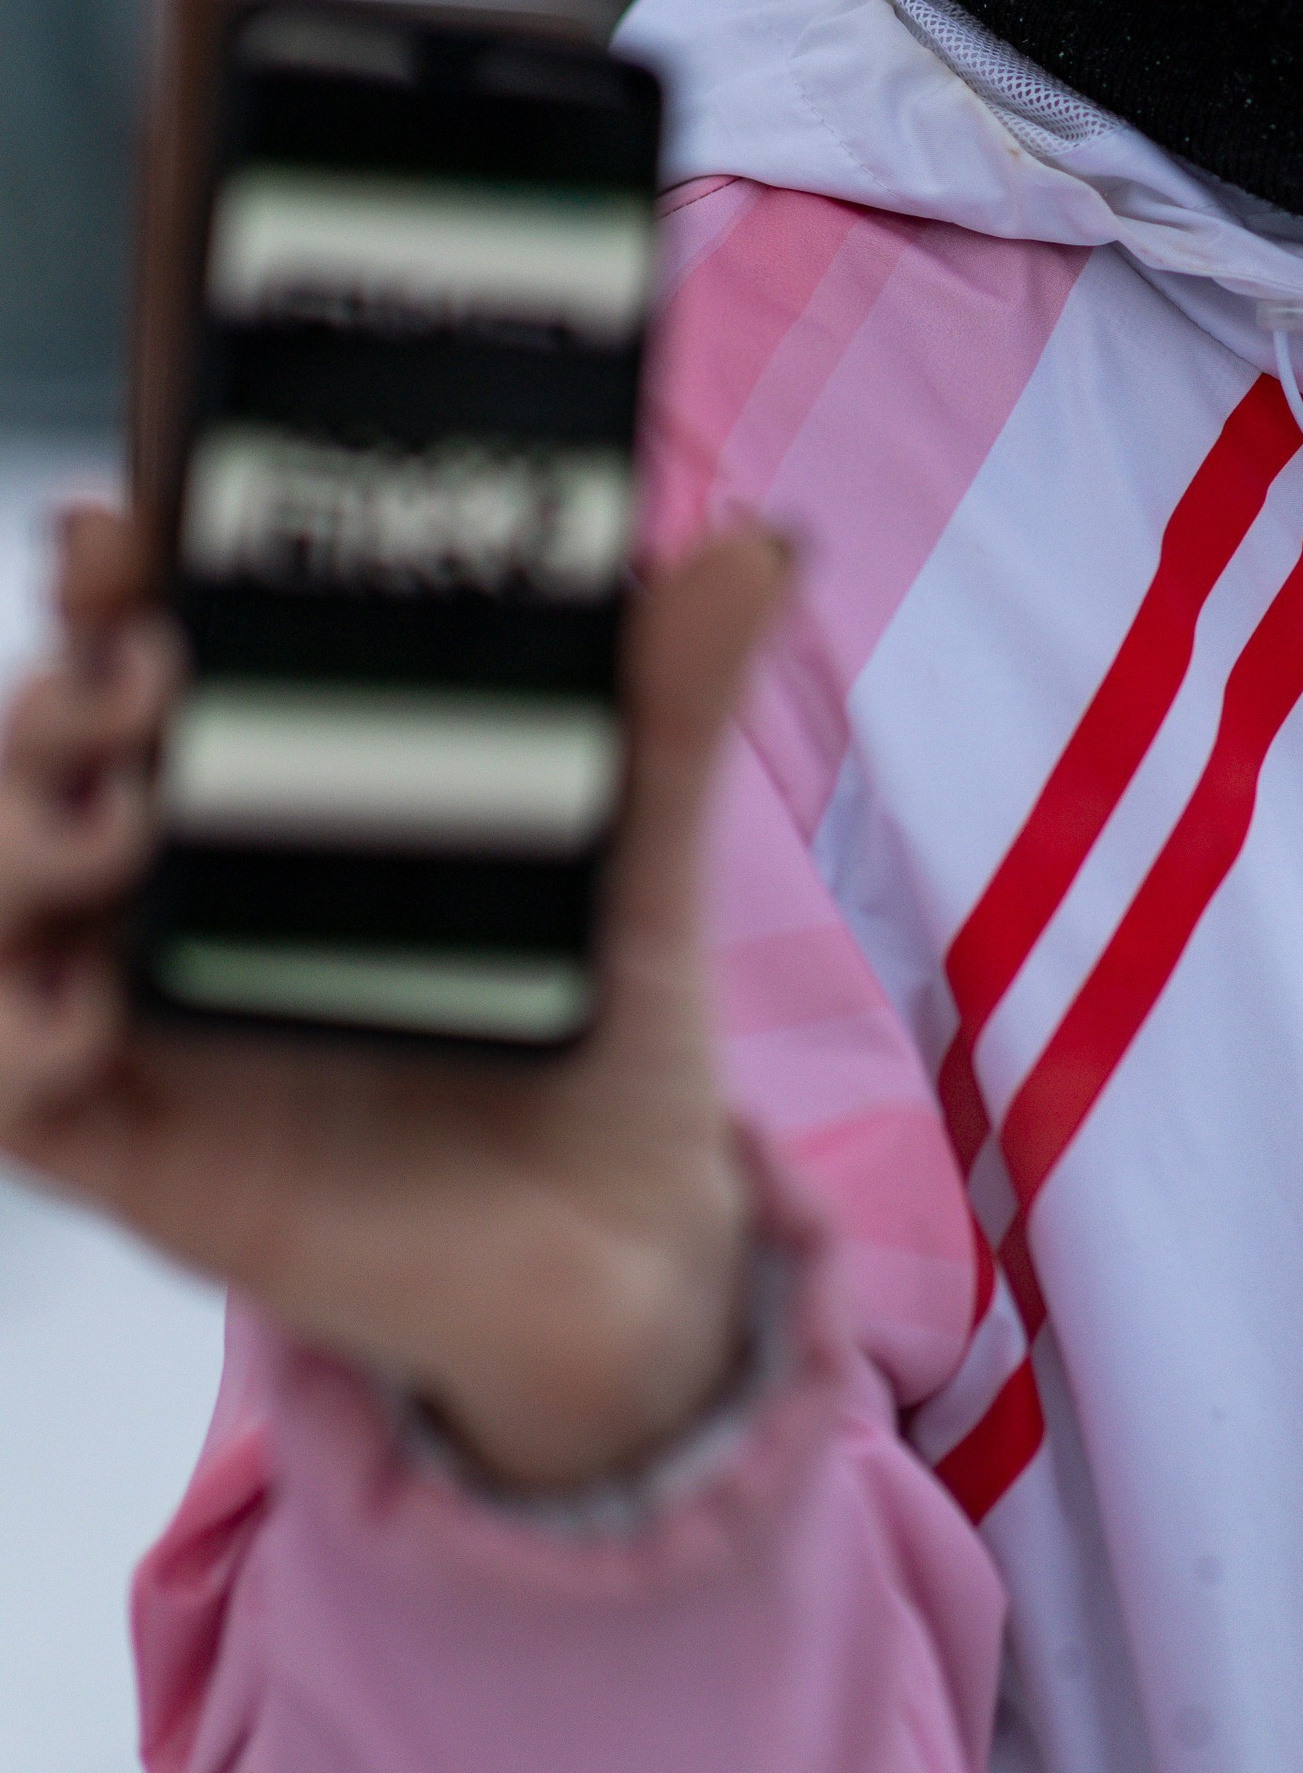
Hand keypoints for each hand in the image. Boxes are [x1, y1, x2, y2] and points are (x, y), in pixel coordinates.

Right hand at [0, 505, 789, 1490]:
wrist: (631, 1246)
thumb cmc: (603, 1029)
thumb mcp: (636, 855)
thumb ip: (669, 702)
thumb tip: (758, 543)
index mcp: (278, 793)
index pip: (142, 653)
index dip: (109, 581)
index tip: (127, 526)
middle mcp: (188, 889)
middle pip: (35, 757)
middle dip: (48, 693)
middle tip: (143, 676)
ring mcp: (152, 1018)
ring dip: (11, 836)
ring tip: (121, 823)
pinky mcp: (145, 1153)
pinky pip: (8, 1092)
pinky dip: (10, 1034)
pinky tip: (85, 1003)